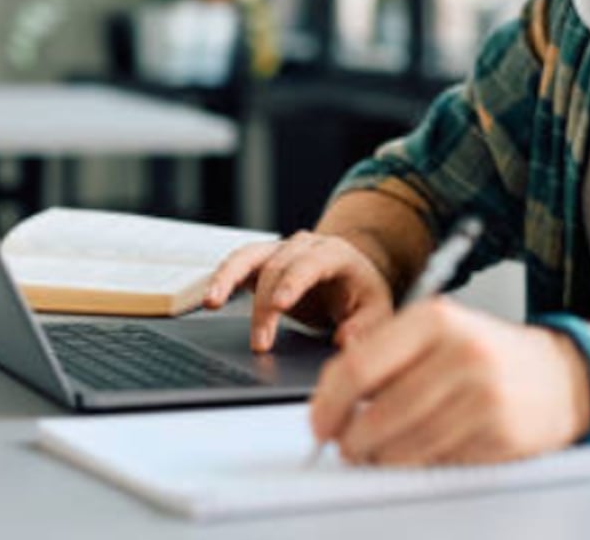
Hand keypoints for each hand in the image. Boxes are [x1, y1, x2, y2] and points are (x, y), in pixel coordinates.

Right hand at [204, 231, 395, 350]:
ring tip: (212, 301)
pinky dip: (222, 278)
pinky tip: (211, 297)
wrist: (349, 277)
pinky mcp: (261, 261)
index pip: (310, 263)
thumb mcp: (377, 311)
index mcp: (335, 253)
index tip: (279, 305)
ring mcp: (279, 250)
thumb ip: (365, 327)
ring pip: (248, 257)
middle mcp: (304, 245)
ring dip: (228, 279)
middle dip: (264, 307)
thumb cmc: (362, 294)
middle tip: (260, 344)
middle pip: (276, 268)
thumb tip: (346, 341)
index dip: (292, 282)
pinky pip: (237, 264)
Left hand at [308, 299, 589, 465]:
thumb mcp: (438, 332)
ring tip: (374, 454)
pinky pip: (439, 461)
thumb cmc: (487, 353)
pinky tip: (416, 453)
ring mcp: (484, 397)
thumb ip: (384, 354)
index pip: (359, 367)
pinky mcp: (501, 435)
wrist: (563, 375)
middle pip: (378, 415)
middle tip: (344, 446)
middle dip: (351, 440)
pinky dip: (418, 464)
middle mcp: (461, 354)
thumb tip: (330, 398)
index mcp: (435, 319)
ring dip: (379, 458)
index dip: (328, 403)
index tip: (319, 423)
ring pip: (405, 446)